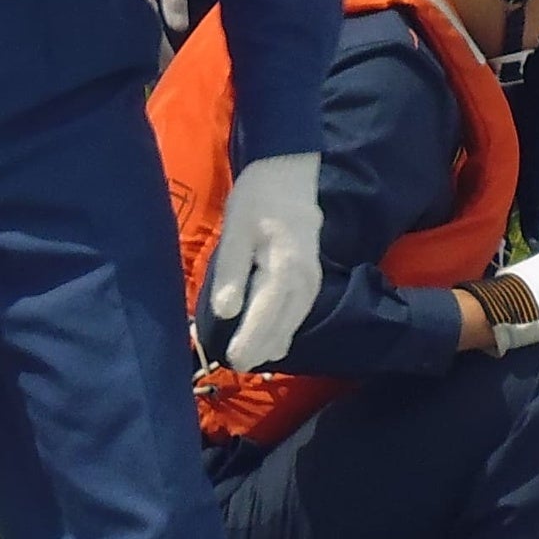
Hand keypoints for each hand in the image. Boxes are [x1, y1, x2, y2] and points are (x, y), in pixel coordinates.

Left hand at [202, 152, 321, 369]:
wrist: (291, 174)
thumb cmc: (258, 199)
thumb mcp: (235, 230)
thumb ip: (230, 272)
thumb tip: (225, 313)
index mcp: (285, 271)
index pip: (265, 319)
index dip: (247, 343)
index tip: (231, 361)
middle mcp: (304, 284)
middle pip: (281, 330)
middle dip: (257, 350)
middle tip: (230, 364)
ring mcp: (312, 285)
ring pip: (291, 328)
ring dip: (268, 344)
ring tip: (243, 355)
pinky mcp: (311, 283)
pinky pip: (296, 318)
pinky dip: (279, 332)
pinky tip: (264, 340)